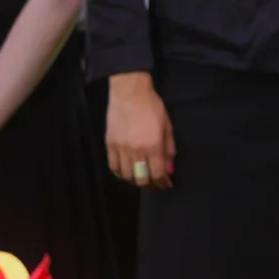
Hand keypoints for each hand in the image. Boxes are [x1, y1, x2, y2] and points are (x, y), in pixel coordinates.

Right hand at [106, 72, 174, 187]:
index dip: (163, 183)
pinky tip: (126, 172)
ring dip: (135, 180)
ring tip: (141, 178)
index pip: (158, 174)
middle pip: (141, 179)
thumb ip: (169, 149)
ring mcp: (120, 148)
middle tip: (155, 183)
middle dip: (150, 185)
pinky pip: (113, 167)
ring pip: (126, 176)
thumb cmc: (152, 106)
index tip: (167, 185)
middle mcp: (136, 150)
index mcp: (153, 146)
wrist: (129, 93)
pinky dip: (120, 173)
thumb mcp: (167, 126)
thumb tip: (169, 167)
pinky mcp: (109, 144)